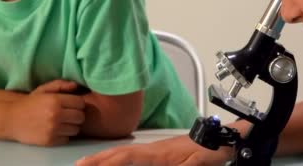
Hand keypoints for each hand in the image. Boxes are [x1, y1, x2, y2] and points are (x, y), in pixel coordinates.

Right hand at [4, 80, 84, 145]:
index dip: (77, 103)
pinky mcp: (50, 141)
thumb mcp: (43, 89)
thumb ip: (60, 85)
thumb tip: (76, 86)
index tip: (72, 105)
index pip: (80, 103)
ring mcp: (53, 129)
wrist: (12, 119)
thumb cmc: (30, 102)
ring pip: (76, 129)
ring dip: (71, 126)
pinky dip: (63, 135)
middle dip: (76, 115)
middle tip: (68, 114)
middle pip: (80, 117)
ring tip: (62, 122)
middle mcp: (56, 115)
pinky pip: (67, 139)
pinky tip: (56, 130)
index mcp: (55, 100)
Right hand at [75, 135, 231, 165]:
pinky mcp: (160, 154)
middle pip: (120, 153)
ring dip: (106, 158)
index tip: (88, 165)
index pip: (126, 158)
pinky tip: (115, 162)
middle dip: (99, 159)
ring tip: (88, 163)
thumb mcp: (196, 164)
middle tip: (78, 165)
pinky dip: (119, 159)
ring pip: (125, 153)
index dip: (107, 162)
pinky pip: (133, 156)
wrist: (224, 139)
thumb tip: (149, 162)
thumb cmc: (211, 151)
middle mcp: (153, 150)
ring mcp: (156, 151)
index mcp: (159, 154)